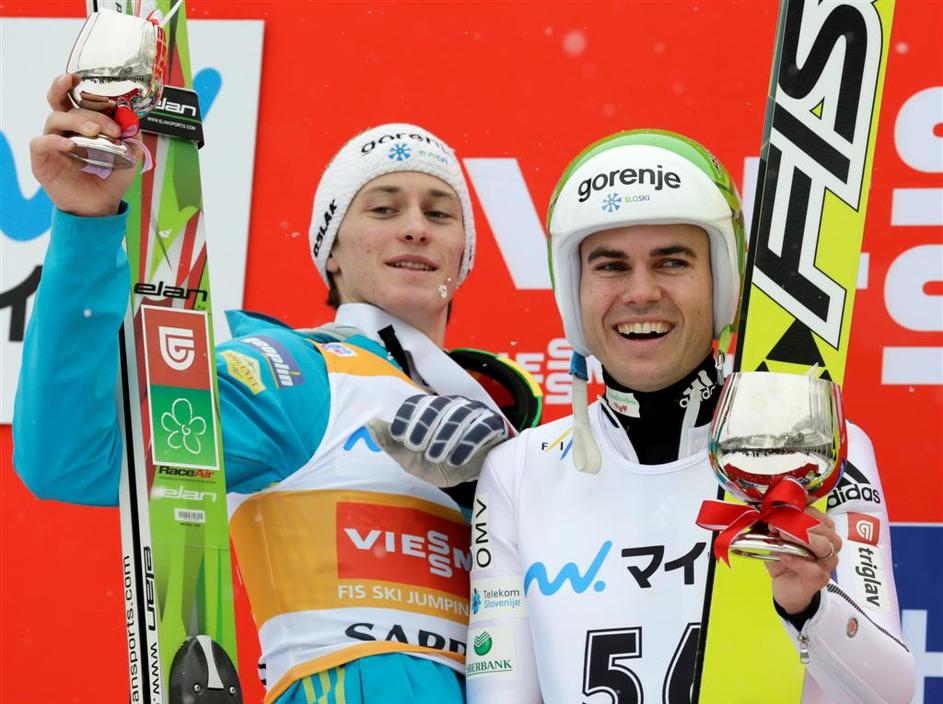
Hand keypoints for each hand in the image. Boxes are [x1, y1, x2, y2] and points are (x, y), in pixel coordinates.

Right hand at [30, 74, 138, 216]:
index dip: (82, 90)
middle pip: (65, 104)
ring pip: (55, 119)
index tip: (97, 89)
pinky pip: (40, 143)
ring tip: (94, 133)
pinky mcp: (42, 160)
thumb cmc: (109, 180)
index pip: (75, 99)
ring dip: (76, 122)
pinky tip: (70, 145)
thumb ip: (133, 140)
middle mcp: (65, 130)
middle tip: (108, 126)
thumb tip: (134, 123)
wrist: (100, 207)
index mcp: (82, 125)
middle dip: (89, 110)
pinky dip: (54, 141)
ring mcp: (52, 144)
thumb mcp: (129, 160)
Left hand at [367, 395, 508, 486]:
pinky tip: (458, 459)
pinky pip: (482, 427)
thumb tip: (368, 424)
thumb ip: (390, 443)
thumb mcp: (410, 458)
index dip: (407, 419)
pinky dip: (469, 443)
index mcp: (429, 409)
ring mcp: (473, 413)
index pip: (416, 404)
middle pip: (437, 408)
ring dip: (445, 437)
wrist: (471, 476)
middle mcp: (451, 406)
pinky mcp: (492, 424)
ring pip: (459, 416)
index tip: (401, 439)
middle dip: (424, 428)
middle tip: (417, 449)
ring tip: (437, 457)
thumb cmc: (437, 464)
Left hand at [766, 507, 841, 614]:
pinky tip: (784, 556)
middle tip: (779, 524)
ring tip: (782, 538)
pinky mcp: (820, 579)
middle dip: (800, 523)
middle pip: (824, 529)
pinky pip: (813, 569)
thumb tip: (771, 519)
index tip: (781, 511)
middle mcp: (829, 547)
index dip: (800, 512)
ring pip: (824, 547)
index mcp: (822, 533)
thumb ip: (776, 529)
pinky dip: (797, 561)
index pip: (819, 516)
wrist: (786, 588)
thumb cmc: (784, 561)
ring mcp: (827, 564)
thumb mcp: (777, 541)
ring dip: (801, 539)